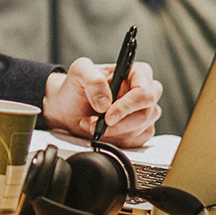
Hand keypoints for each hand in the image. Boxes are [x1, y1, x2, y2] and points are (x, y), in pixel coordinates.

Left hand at [42, 57, 162, 147]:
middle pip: (145, 114)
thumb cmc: (77, 86)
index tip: (108, 116)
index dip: (127, 106)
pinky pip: (136, 141)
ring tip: (91, 123)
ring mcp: (145, 112)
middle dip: (117, 123)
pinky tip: (102, 131)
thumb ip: (93, 80)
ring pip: (140, 129)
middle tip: (94, 123)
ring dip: (113, 132)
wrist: (69, 107)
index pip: (144, 92)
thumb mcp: (79, 72)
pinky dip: (116, 140)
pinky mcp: (141, 130)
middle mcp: (145, 91)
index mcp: (137, 72)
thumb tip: (106, 103)